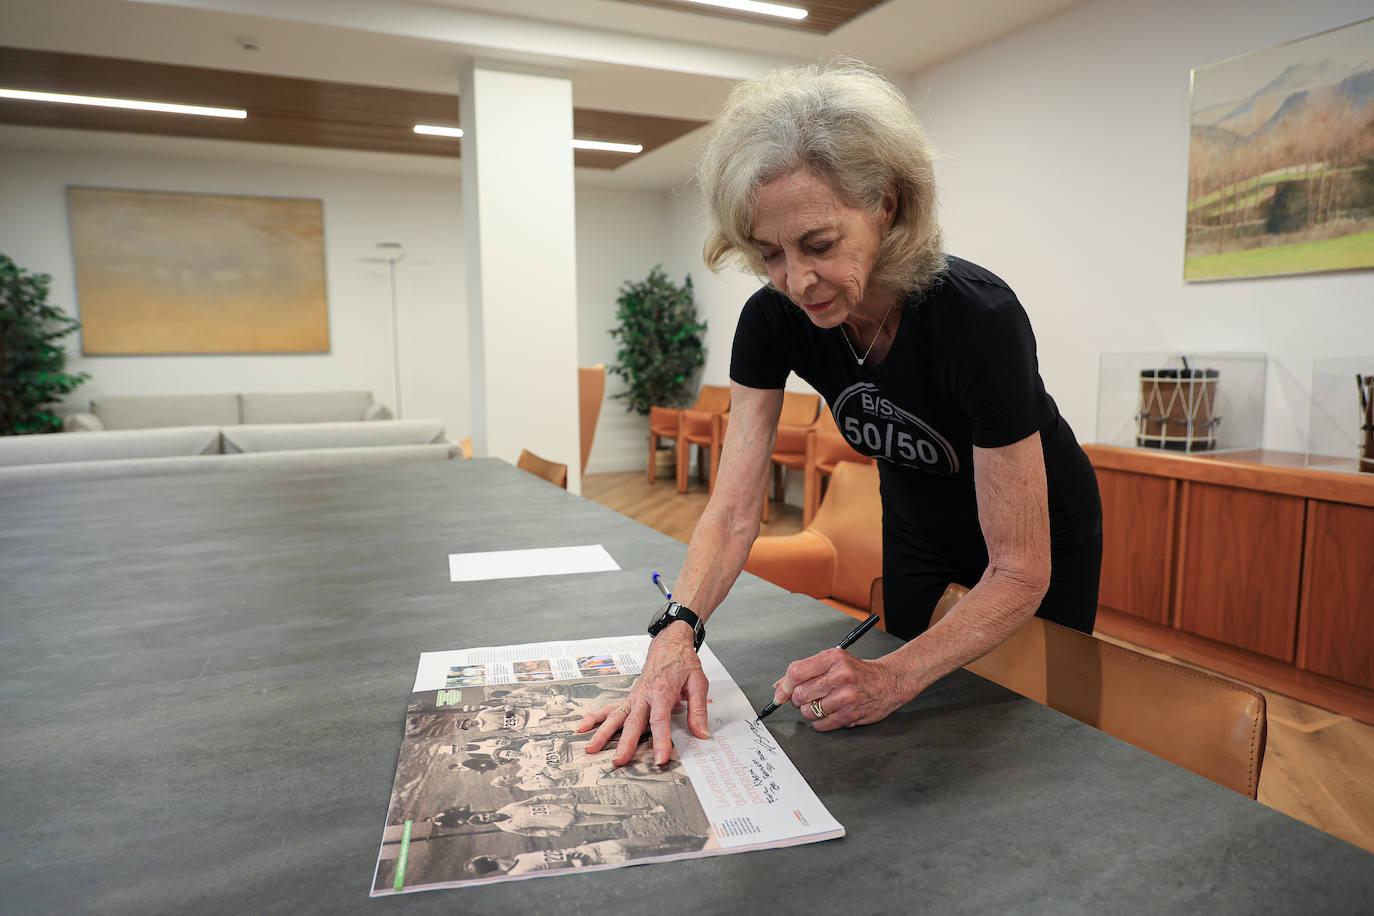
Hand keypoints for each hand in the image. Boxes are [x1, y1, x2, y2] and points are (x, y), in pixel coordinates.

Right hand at [575, 622, 710, 765]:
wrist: (669, 643)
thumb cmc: (683, 662)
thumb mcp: (698, 682)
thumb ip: (698, 710)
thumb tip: (702, 734)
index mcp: (662, 692)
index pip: (660, 720)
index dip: (661, 740)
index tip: (660, 758)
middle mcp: (644, 695)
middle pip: (633, 722)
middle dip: (625, 742)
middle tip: (619, 760)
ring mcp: (634, 697)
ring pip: (616, 716)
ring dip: (603, 732)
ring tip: (592, 748)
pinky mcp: (629, 698)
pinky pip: (610, 708)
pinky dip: (596, 717)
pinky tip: (584, 727)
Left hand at [773, 648, 910, 731]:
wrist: (888, 682)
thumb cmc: (858, 671)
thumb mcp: (834, 661)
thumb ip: (806, 671)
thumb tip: (779, 686)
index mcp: (833, 658)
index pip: (796, 672)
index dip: (784, 686)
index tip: (779, 695)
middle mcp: (840, 675)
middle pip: (800, 694)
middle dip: (798, 700)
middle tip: (808, 697)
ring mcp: (846, 696)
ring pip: (808, 711)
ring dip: (810, 711)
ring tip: (822, 704)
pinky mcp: (850, 714)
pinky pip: (820, 724)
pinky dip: (819, 722)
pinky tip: (828, 713)